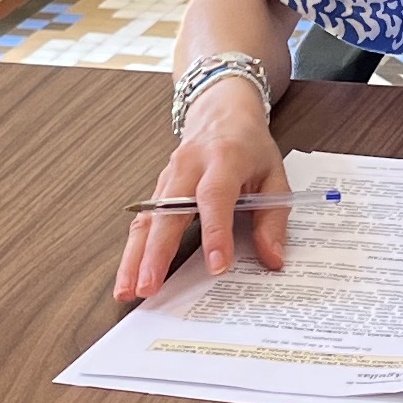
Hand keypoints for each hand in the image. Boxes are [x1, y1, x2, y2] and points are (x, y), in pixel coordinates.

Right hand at [117, 77, 287, 300]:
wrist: (221, 112)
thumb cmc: (249, 147)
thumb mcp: (275, 176)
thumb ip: (274, 219)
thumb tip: (273, 259)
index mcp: (223, 158)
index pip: (214, 197)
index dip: (215, 233)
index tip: (217, 267)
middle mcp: (188, 167)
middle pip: (167, 212)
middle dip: (156, 252)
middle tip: (150, 287)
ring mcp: (167, 178)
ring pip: (146, 220)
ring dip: (134, 257)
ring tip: (127, 290)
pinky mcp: (157, 190)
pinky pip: (143, 222)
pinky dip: (134, 250)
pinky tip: (128, 276)